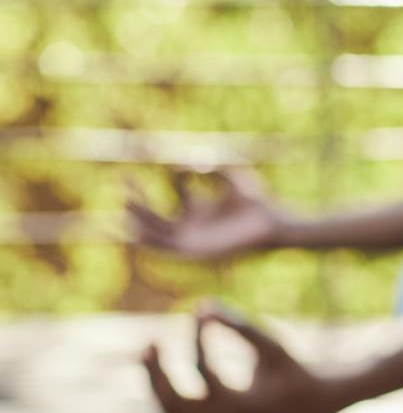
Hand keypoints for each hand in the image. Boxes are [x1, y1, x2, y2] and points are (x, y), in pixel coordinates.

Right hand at [128, 169, 282, 259]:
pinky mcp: (195, 251)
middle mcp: (193, 224)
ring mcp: (192, 238)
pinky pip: (166, 248)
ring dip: (138, 218)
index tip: (178, 165)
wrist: (270, 223)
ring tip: (123, 200)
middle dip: (138, 196)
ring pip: (156, 231)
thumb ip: (213, 168)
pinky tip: (135, 229)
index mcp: (202, 208)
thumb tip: (191, 161)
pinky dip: (150, 240)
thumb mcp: (233, 178)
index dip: (176, 176)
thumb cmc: (257, 202)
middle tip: (122, 178)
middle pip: (157, 212)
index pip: (179, 190)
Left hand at [143, 303, 344, 412]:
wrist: (305, 405)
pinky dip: (162, 389)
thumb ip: (242, 327)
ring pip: (169, 410)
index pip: (209, 375)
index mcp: (246, 406)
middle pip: (177, 403)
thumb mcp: (273, 346)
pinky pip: (174, 412)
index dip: (200, 343)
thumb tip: (202, 304)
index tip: (199, 315)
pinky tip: (159, 365)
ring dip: (154, 381)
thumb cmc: (289, 370)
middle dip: (158, 373)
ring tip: (146, 350)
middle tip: (149, 341)